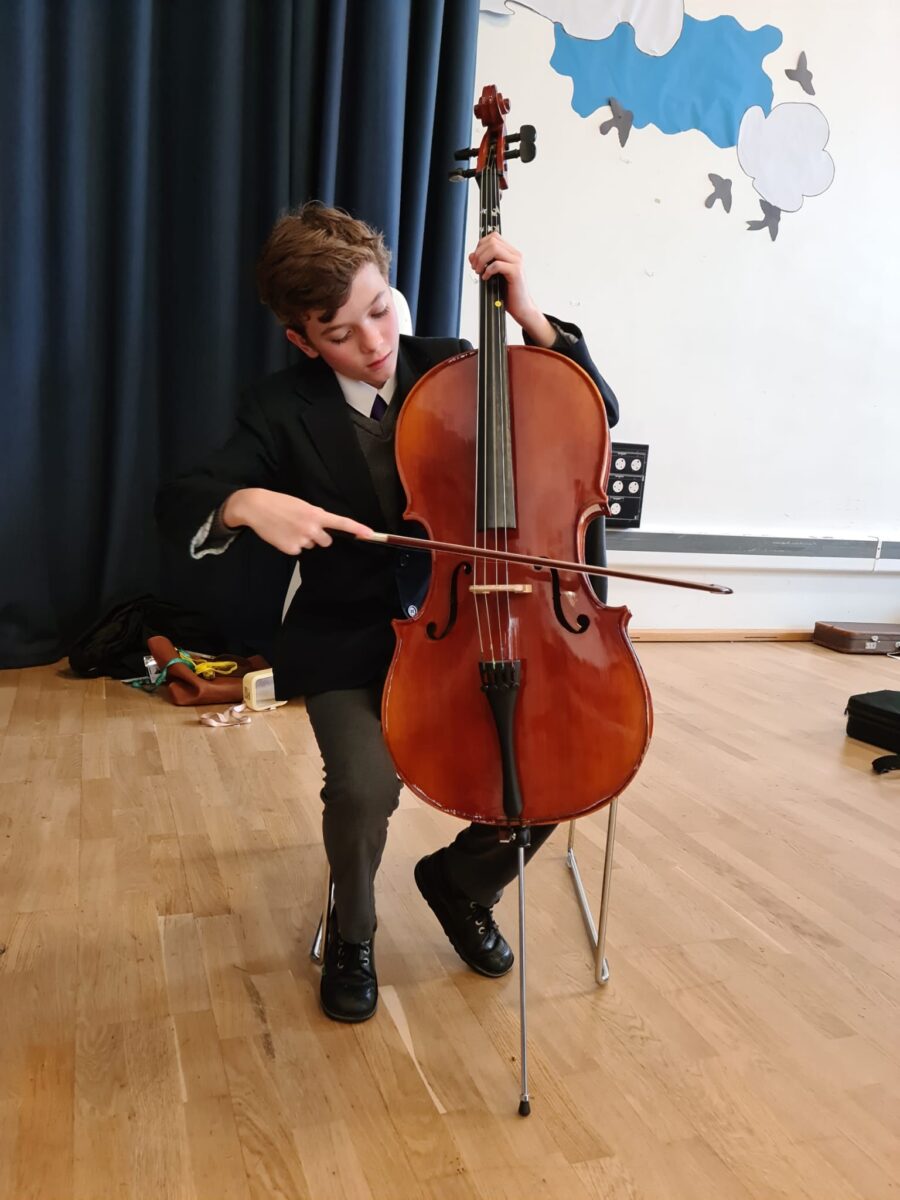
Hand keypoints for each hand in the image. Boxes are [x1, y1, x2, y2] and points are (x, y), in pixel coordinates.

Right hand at [221, 488, 372, 554]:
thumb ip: (316, 516)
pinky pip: (298, 550)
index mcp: (316, 514)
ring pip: (311, 545)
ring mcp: (301, 540)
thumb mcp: (302, 505)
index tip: (370, 534)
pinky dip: (292, 544)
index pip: (341, 523)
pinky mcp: (290, 549)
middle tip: (303, 525)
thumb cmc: (280, 503)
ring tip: (289, 527)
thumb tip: (324, 528)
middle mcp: (311, 528)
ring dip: (304, 539)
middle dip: (319, 536)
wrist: (256, 507)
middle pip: (326, 541)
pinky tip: (282, 534)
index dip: (357, 529)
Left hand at [468, 233, 555, 346]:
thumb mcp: (492, 275)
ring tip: (479, 271)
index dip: (480, 245)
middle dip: (479, 253)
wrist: (521, 308)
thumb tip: (472, 256)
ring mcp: (516, 262)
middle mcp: (515, 255)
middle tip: (475, 267)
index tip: (476, 259)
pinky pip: (497, 264)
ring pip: (494, 249)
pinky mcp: (515, 272)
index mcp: (510, 253)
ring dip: (482, 260)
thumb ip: (483, 264)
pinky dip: (488, 270)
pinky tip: (486, 278)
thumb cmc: (508, 293)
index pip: (493, 237)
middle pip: (492, 241)